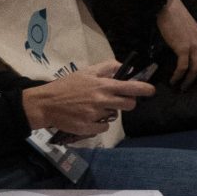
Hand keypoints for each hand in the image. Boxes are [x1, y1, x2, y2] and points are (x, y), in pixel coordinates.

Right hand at [22, 62, 155, 136]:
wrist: (46, 103)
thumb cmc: (68, 85)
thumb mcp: (87, 71)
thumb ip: (108, 67)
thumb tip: (126, 69)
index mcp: (103, 85)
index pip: (131, 87)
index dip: (144, 89)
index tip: (151, 91)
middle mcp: (102, 100)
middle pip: (129, 104)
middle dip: (128, 102)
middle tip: (118, 100)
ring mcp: (95, 115)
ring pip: (114, 115)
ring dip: (108, 112)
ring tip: (93, 107)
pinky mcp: (88, 127)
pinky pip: (103, 128)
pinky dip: (99, 124)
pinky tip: (88, 117)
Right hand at [154, 0, 196, 88]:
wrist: (168, 7)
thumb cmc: (177, 17)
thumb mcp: (191, 30)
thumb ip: (194, 40)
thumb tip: (190, 51)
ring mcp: (193, 45)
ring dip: (190, 80)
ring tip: (184, 88)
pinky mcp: (182, 47)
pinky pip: (183, 66)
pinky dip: (179, 76)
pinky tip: (174, 80)